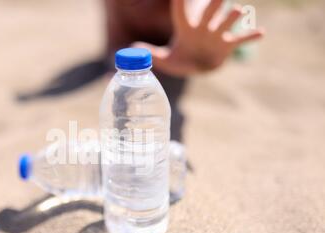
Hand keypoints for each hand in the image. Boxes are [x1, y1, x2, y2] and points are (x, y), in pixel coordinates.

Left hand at [135, 0, 264, 75]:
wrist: (197, 66)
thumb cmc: (181, 59)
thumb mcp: (166, 60)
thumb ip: (151, 55)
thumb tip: (132, 48)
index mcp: (186, 29)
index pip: (180, 12)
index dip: (179, 2)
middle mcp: (203, 28)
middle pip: (209, 12)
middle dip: (213, 2)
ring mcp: (216, 35)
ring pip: (226, 22)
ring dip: (232, 16)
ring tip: (238, 10)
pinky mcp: (227, 45)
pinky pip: (240, 40)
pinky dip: (250, 36)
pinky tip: (261, 32)